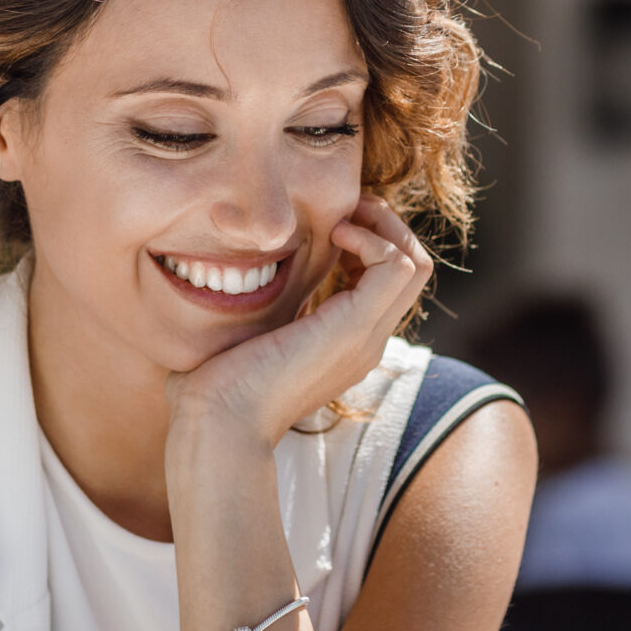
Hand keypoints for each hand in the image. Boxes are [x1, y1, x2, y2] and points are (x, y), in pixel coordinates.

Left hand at [165, 198, 432, 447]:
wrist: (218, 422)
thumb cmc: (215, 387)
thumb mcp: (247, 336)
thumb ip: (259, 311)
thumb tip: (232, 278)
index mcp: (345, 344)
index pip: (385, 282)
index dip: (366, 241)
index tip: (329, 222)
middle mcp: (366, 341)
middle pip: (411, 268)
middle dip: (381, 225)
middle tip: (343, 208)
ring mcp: (366, 337)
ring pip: (415, 263)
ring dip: (381, 226)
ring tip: (340, 219)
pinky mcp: (356, 327)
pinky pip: (397, 265)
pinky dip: (372, 238)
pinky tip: (334, 235)